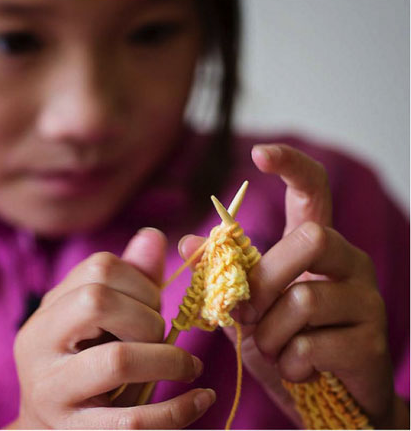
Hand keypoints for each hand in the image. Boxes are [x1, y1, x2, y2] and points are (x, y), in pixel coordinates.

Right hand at [9, 228, 215, 428]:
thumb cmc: (82, 370)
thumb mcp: (98, 325)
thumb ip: (127, 282)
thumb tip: (154, 236)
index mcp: (46, 313)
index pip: (97, 268)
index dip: (141, 281)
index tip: (154, 305)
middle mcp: (38, 347)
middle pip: (96, 301)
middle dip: (147, 317)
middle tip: (160, 337)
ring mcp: (53, 393)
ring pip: (117, 360)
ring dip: (167, 359)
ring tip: (185, 367)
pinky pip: (134, 421)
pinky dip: (180, 408)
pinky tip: (201, 398)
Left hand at [180, 144, 405, 427]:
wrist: (329, 401)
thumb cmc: (286, 343)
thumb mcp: (248, 308)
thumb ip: (222, 276)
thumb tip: (185, 242)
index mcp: (317, 247)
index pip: (313, 190)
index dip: (291, 166)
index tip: (259, 154)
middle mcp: (349, 262)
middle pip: (310, 239)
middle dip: (265, 279)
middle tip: (247, 313)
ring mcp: (366, 301)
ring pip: (302, 299)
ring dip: (270, 333)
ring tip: (273, 349)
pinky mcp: (370, 342)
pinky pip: (310, 344)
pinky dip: (287, 363)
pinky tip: (295, 369)